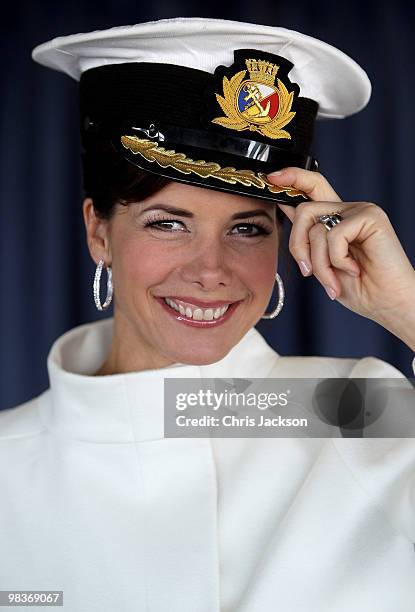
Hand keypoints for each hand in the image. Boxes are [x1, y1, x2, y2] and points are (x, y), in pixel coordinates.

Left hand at [268, 168, 414, 348]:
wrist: (387, 304)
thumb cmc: (359, 288)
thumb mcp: (322, 262)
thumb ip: (308, 236)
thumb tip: (286, 207)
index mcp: (336, 218)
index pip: (312, 187)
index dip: (292, 177)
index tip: (271, 178)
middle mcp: (347, 210)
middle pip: (303, 209)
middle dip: (297, 245)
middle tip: (307, 271)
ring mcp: (360, 211)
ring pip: (315, 228)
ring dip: (319, 263)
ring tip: (334, 281)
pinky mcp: (370, 217)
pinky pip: (335, 235)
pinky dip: (338, 260)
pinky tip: (354, 270)